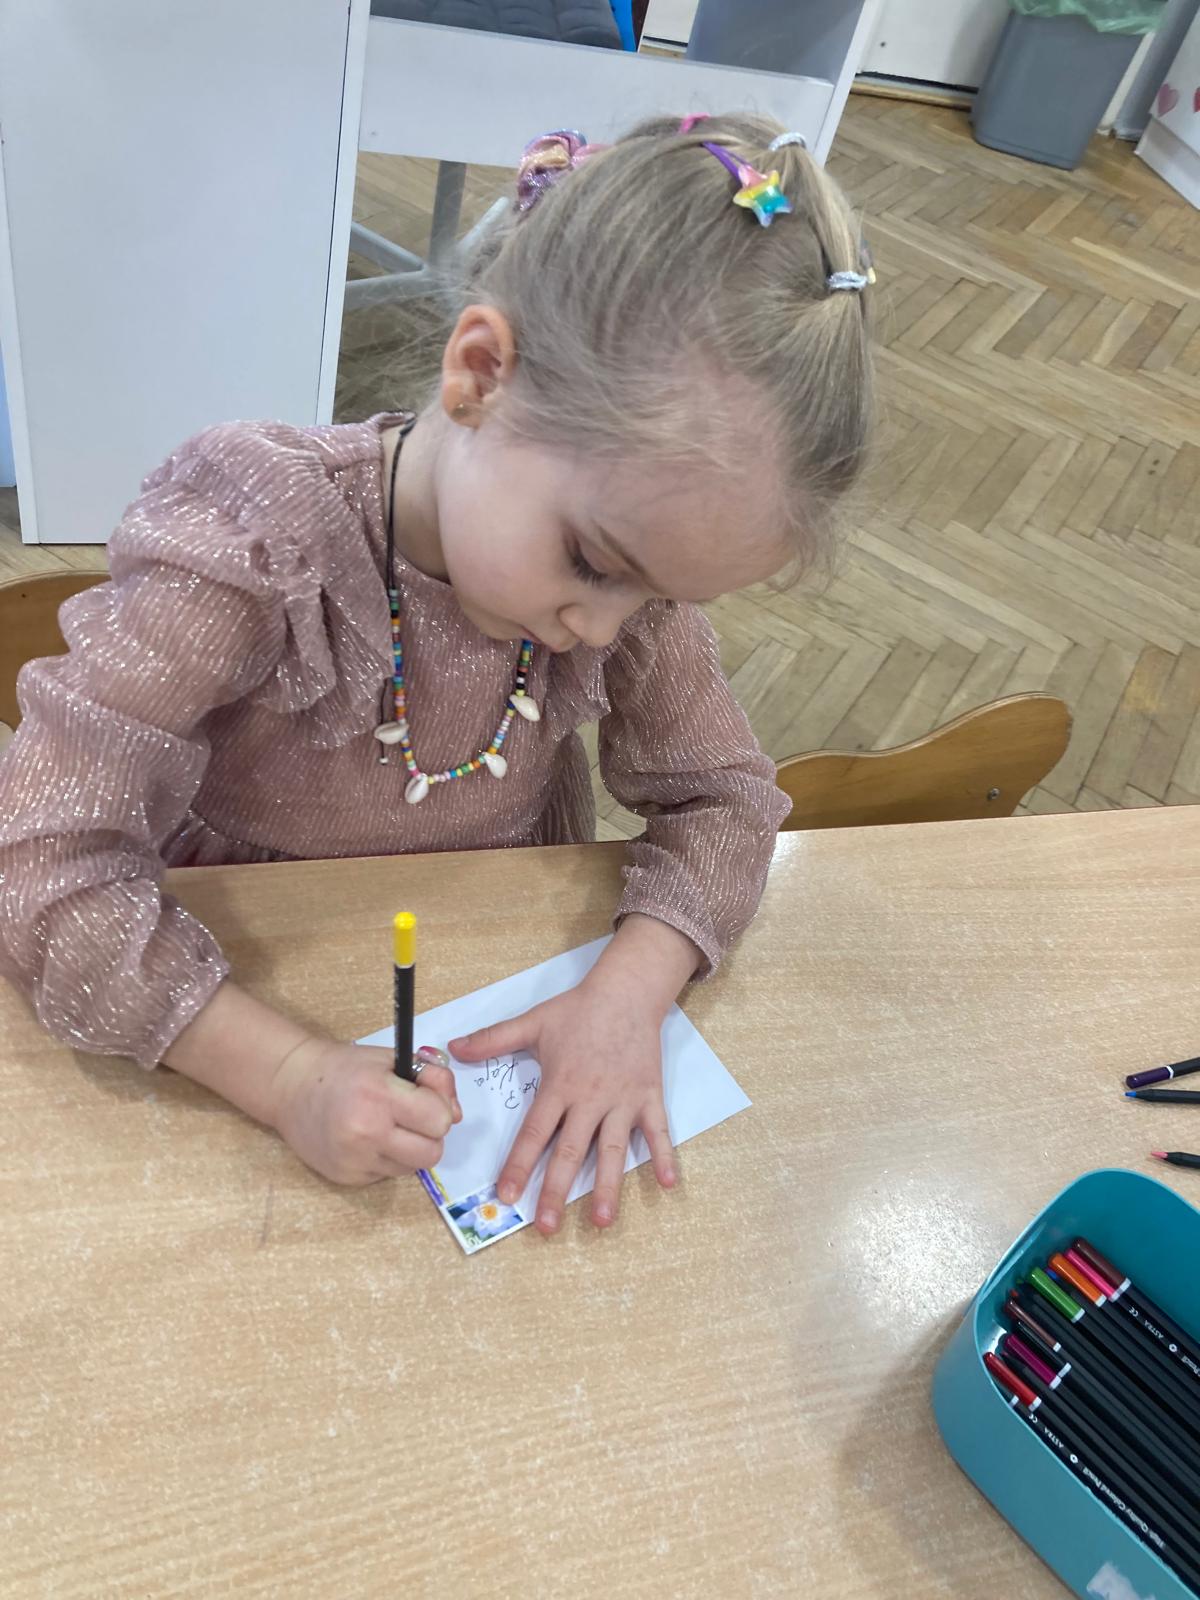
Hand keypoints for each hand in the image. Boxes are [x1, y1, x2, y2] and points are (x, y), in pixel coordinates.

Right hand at [269, 1038, 461, 1186]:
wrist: (291, 1087)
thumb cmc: (343, 1068)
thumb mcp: (391, 1059)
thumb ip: (431, 1078)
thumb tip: (456, 1114)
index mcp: (379, 1096)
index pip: (440, 1119)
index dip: (439, 1107)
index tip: (424, 1097)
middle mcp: (367, 1132)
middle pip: (433, 1152)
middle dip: (430, 1134)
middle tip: (412, 1117)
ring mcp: (355, 1160)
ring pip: (413, 1167)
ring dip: (411, 1149)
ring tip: (388, 1127)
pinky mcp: (347, 1178)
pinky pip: (388, 1175)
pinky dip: (388, 1159)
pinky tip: (369, 1139)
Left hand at [449, 970, 678, 1234]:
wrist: (627, 992)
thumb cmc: (579, 1009)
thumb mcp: (533, 1022)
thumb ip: (493, 1039)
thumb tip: (454, 1047)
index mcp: (560, 1085)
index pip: (535, 1133)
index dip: (519, 1165)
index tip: (506, 1195)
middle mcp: (590, 1099)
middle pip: (570, 1151)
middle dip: (556, 1190)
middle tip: (546, 1226)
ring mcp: (622, 1100)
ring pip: (612, 1150)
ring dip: (607, 1186)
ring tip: (600, 1220)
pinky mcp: (648, 1096)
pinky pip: (658, 1130)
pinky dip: (664, 1155)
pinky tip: (667, 1184)